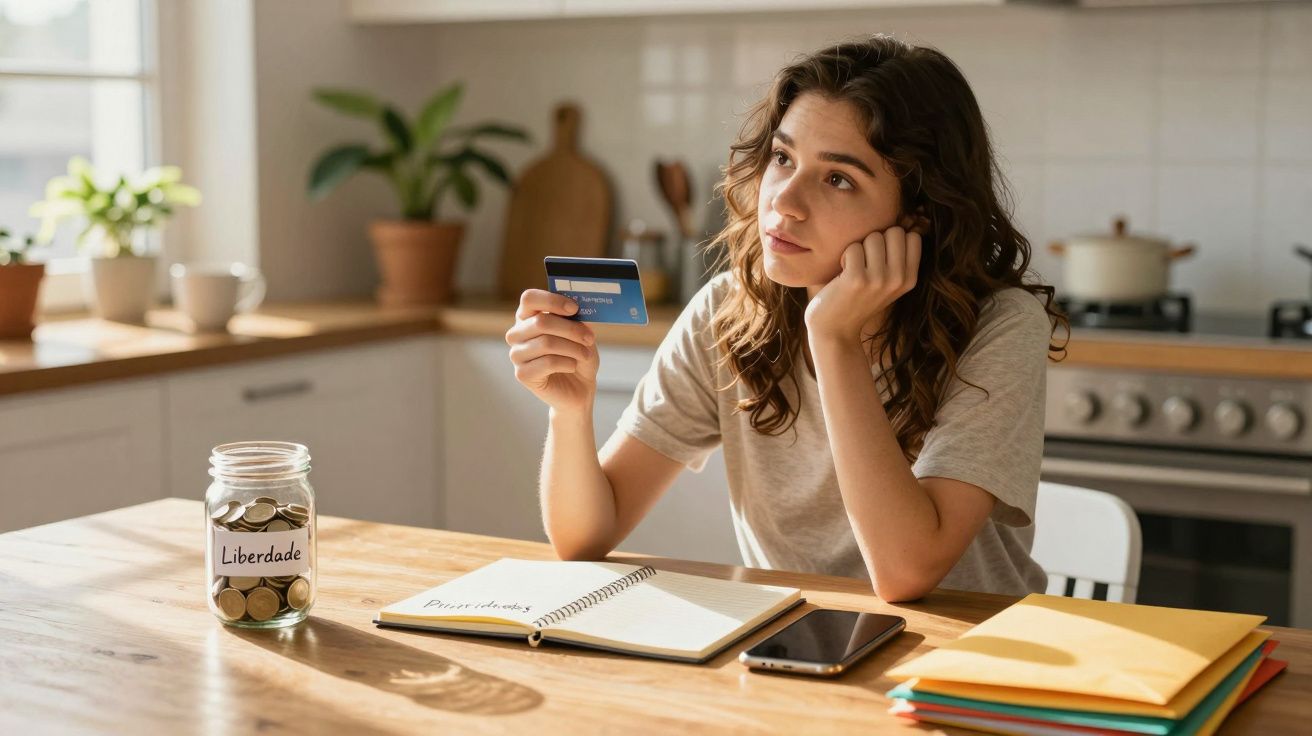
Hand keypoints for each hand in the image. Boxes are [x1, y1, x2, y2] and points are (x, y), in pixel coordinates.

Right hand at [505, 290, 599, 412]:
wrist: (579, 388)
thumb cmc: (578, 356)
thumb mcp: (582, 333)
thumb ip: (577, 318)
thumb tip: (579, 304)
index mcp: (528, 316)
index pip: (529, 299)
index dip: (552, 300)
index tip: (574, 308)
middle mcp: (517, 333)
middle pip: (541, 321)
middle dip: (571, 329)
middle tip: (589, 337)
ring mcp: (516, 354)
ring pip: (546, 343)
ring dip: (573, 348)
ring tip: (585, 354)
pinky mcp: (522, 374)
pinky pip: (548, 363)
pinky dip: (567, 363)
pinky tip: (572, 366)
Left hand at [804, 223, 922, 344]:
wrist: (834, 330)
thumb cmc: (857, 298)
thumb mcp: (887, 282)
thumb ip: (897, 257)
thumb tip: (913, 216)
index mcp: (910, 279)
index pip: (912, 237)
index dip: (892, 240)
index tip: (879, 257)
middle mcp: (899, 280)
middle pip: (895, 231)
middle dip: (875, 240)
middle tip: (864, 262)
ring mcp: (879, 280)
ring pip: (874, 236)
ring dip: (858, 248)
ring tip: (853, 268)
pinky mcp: (857, 279)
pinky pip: (854, 247)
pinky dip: (844, 256)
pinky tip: (842, 274)